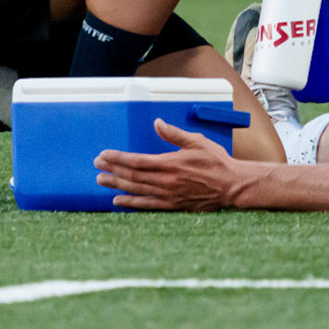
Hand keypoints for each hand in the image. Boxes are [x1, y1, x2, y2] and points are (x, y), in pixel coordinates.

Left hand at [96, 119, 246, 210]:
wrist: (232, 185)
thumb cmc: (217, 162)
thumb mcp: (198, 142)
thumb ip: (175, 134)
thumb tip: (158, 123)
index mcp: (171, 162)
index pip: (137, 160)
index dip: (118, 158)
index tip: (104, 155)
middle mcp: (165, 180)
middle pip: (132, 175)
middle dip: (112, 170)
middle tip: (97, 166)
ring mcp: (167, 194)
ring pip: (136, 189)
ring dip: (116, 185)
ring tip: (101, 181)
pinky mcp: (172, 205)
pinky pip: (146, 205)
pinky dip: (130, 203)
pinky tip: (117, 201)